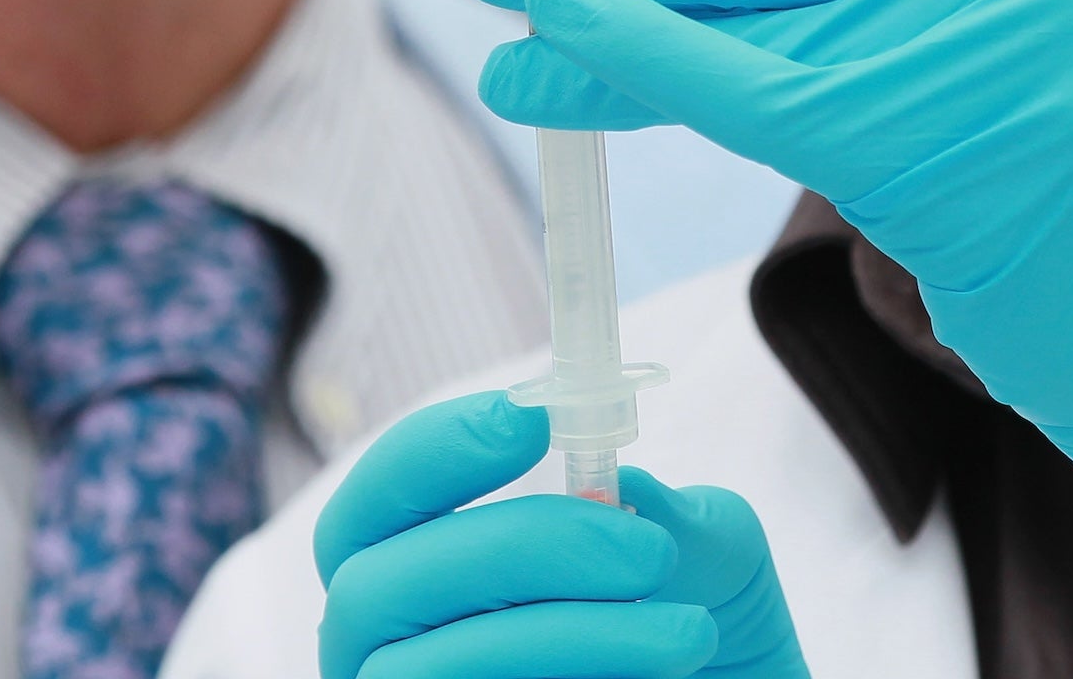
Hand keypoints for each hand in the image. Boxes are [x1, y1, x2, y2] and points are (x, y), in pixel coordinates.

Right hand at [315, 391, 808, 678]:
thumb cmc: (703, 632)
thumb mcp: (709, 557)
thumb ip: (667, 510)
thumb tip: (621, 487)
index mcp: (420, 584)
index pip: (362, 515)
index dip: (426, 456)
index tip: (527, 419)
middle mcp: (393, 653)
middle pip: (374, 586)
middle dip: (519, 545)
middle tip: (647, 551)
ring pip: (428, 668)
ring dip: (568, 634)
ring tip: (689, 632)